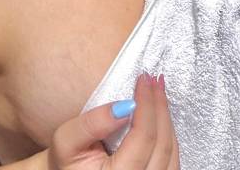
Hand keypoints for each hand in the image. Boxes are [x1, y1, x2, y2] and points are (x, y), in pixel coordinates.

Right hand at [47, 72, 179, 169]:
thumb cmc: (68, 163)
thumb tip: (125, 106)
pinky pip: (172, 160)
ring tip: (159, 92)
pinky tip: (161, 116)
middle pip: (163, 144)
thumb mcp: (66, 140)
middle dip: (160, 107)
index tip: (143, 79)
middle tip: (154, 79)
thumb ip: (91, 124)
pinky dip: (169, 134)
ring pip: (172, 152)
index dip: (147, 104)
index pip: (143, 137)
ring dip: (167, 119)